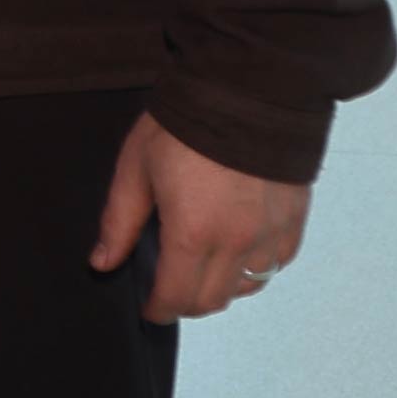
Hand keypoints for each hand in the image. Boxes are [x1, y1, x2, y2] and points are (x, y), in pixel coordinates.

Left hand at [92, 114, 309, 326]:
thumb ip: (119, 222)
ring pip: (247, 287)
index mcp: (193, 233)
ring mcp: (269, 233)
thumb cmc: (190, 122)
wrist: (248, 88)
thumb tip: (104, 261)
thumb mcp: (137, 168)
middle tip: (172, 288)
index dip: (159, 309)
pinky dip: (256, 266)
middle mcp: (236, 242)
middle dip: (187, 302)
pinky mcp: (293, 219)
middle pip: (212, 301)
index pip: (176, 298)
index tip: (151, 307)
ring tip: (205, 267)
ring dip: (223, 287)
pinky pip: (277, 262)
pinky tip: (240, 249)